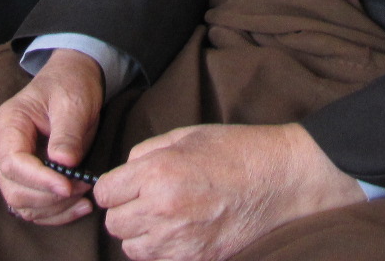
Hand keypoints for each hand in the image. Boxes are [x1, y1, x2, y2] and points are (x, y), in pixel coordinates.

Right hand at [0, 49, 103, 226]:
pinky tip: (80, 207)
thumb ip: (67, 132)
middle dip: (48, 197)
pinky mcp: (27, 177)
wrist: (73, 80)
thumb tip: (64, 163)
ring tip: (84, 198)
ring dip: (53, 209)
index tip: (68, 186)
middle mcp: (3, 147)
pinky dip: (55, 213)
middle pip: (14, 188)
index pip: (13, 163)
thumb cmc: (70, 85)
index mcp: (9, 124)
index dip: (39, 179)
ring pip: (22, 203)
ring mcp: (13, 165)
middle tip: (82, 188)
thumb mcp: (73, 102)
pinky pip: (34, 206)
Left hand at [95, 124, 362, 260]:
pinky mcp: (195, 259)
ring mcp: (178, 241)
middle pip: (114, 224)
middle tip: (149, 199)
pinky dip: (163, 250)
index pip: (104, 193)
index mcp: (156, 173)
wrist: (279, 178)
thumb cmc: (236, 150)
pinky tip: (182, 231)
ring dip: (142, 234)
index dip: (115, 187)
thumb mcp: (186, 135)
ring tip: (166, 216)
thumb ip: (146, 152)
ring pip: (132, 248)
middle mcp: (161, 210)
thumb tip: (124, 171)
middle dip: (126, 210)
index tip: (127, 185)